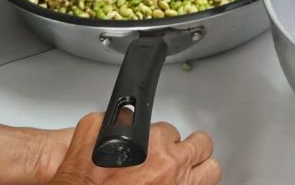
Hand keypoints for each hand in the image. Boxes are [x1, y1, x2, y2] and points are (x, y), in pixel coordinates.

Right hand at [48, 112, 219, 184]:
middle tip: (179, 152)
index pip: (172, 129)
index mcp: (154, 144)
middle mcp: (171, 168)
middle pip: (202, 145)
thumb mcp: (90, 129)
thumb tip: (127, 116)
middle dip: (190, 146)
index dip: (162, 136)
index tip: (155, 143)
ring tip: (189, 168)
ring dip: (200, 167)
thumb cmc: (83, 178)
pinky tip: (178, 184)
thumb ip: (116, 117)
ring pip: (211, 171)